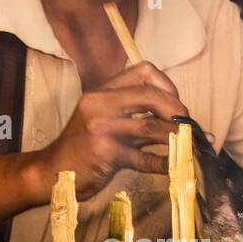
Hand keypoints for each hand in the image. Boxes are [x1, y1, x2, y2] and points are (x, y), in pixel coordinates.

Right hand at [35, 62, 188, 200]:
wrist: (51, 170)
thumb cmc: (83, 148)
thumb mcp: (103, 120)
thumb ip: (134, 115)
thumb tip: (178, 119)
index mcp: (102, 91)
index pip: (144, 71)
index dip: (168, 86)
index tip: (176, 106)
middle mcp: (100, 104)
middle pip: (151, 96)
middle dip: (177, 111)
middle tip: (188, 127)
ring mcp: (101, 128)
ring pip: (151, 127)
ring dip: (177, 138)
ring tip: (190, 146)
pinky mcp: (105, 154)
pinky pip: (143, 158)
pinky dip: (164, 163)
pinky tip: (175, 166)